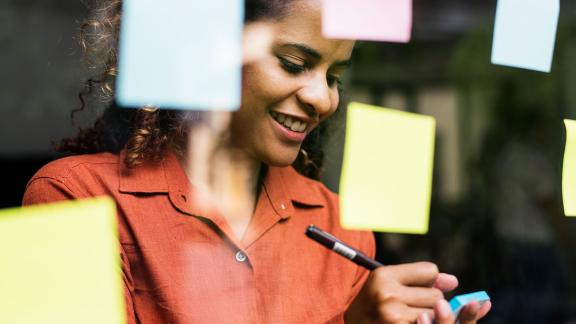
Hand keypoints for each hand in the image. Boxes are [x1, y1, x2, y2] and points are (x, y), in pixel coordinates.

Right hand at [345, 262, 489, 323]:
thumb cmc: (375, 302)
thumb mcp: (390, 283)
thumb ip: (422, 278)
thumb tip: (454, 282)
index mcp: (384, 276)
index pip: (430, 271)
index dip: (429, 281)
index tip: (420, 287)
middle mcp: (387, 294)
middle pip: (437, 296)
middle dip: (430, 303)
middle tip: (411, 307)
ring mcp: (393, 316)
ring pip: (436, 315)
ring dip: (429, 319)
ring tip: (409, 318)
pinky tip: (410, 322)